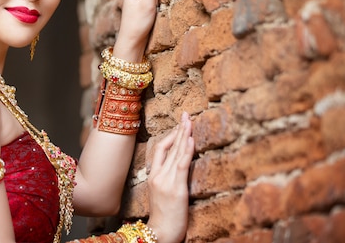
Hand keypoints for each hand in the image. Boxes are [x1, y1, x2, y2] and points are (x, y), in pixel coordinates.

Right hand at [147, 112, 193, 242]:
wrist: (160, 234)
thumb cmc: (163, 219)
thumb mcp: (161, 195)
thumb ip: (166, 179)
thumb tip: (178, 167)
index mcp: (153, 176)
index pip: (160, 149)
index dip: (170, 136)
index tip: (179, 125)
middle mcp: (158, 175)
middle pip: (168, 146)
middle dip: (178, 129)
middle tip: (186, 114)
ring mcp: (166, 181)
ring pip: (176, 152)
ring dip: (184, 134)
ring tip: (190, 121)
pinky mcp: (176, 189)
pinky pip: (181, 165)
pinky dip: (186, 151)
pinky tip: (190, 139)